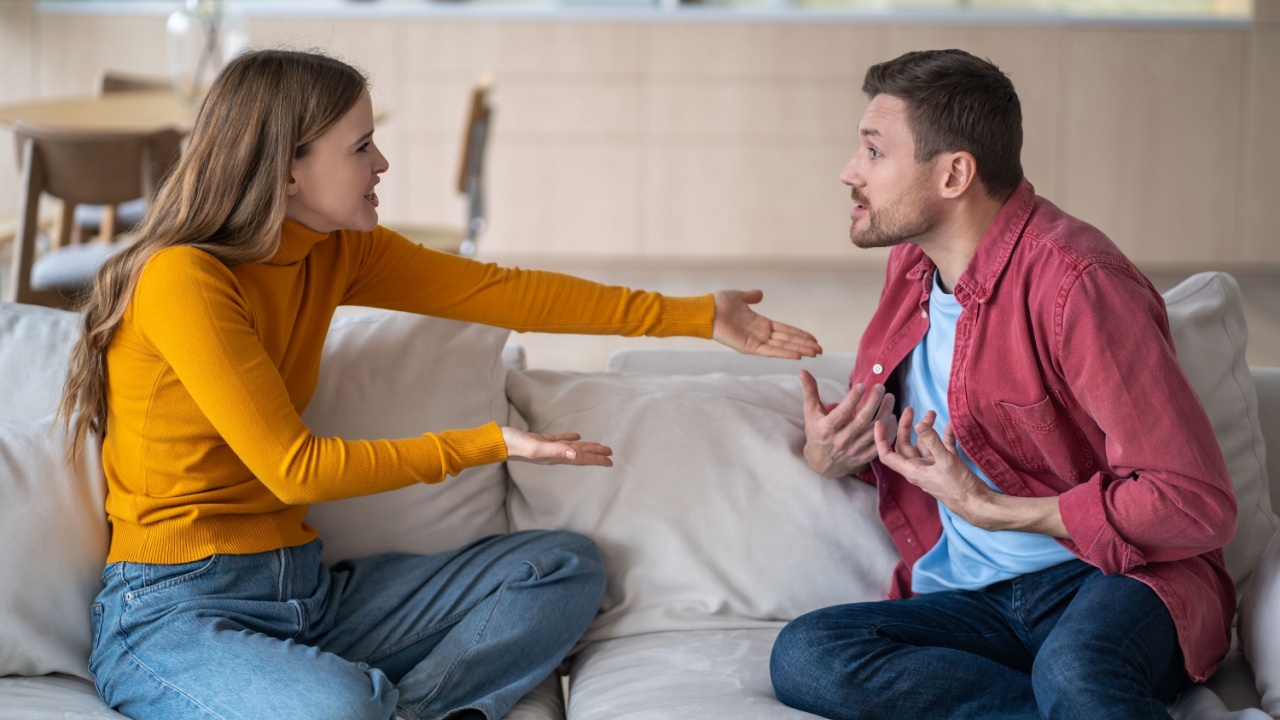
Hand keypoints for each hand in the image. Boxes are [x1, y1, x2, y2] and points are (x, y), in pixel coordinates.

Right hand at [501, 428, 613, 466]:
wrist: (498, 442)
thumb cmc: (516, 445)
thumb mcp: (537, 448)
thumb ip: (556, 450)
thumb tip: (575, 454)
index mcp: (556, 457)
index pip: (580, 458)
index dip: (596, 459)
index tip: (610, 461)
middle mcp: (554, 455)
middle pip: (579, 454)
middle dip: (595, 454)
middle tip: (610, 453)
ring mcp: (547, 448)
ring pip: (571, 448)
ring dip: (585, 447)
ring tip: (598, 446)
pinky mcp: (540, 440)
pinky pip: (559, 440)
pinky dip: (569, 439)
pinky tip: (576, 436)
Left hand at [711, 290, 821, 358]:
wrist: (706, 310)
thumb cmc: (719, 304)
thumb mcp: (739, 297)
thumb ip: (751, 297)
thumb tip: (760, 294)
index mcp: (760, 323)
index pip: (785, 330)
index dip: (799, 334)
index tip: (814, 339)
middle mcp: (760, 334)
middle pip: (787, 340)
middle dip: (804, 345)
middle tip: (820, 350)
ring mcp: (755, 341)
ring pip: (782, 347)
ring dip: (799, 350)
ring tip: (815, 354)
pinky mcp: (749, 347)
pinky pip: (769, 351)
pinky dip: (783, 353)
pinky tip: (797, 356)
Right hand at [801, 371, 895, 477]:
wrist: (821, 463)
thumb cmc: (816, 433)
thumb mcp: (810, 413)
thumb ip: (810, 392)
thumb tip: (802, 371)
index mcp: (826, 429)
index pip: (841, 413)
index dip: (853, 398)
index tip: (862, 385)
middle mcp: (840, 440)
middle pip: (861, 420)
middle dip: (873, 401)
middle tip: (881, 387)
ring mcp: (853, 450)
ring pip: (873, 431)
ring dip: (884, 413)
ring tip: (890, 398)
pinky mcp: (863, 457)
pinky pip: (879, 444)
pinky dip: (888, 431)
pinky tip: (892, 418)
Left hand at [873, 409, 1068, 536]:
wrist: (978, 504)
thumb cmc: (959, 487)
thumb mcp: (945, 461)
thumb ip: (932, 442)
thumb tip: (919, 424)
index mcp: (912, 471)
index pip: (887, 455)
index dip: (880, 439)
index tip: (879, 422)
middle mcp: (919, 469)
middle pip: (905, 445)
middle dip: (906, 427)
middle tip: (911, 409)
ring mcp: (933, 467)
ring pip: (924, 445)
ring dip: (927, 429)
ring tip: (932, 413)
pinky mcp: (947, 466)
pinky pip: (942, 447)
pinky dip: (944, 435)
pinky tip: (951, 424)